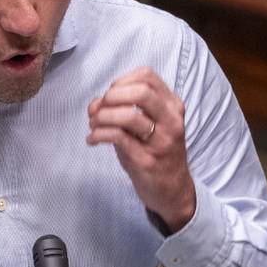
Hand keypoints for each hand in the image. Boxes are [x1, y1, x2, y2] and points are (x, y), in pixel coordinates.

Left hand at [87, 67, 195, 231]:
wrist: (173, 190)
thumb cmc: (157, 152)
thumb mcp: (149, 125)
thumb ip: (124, 110)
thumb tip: (94, 104)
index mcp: (173, 106)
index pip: (147, 76)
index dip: (121, 81)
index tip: (109, 95)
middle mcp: (171, 121)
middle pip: (141, 92)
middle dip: (112, 96)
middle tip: (99, 109)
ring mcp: (160, 142)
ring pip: (128, 115)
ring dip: (102, 117)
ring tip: (93, 125)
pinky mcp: (146, 160)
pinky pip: (118, 138)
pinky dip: (99, 135)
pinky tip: (92, 140)